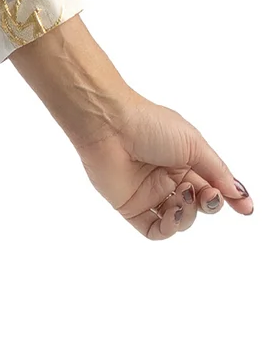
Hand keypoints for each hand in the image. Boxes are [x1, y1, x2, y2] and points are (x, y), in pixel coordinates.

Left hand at [69, 91, 251, 240]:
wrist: (110, 125)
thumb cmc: (151, 125)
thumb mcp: (195, 145)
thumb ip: (218, 172)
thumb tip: (239, 194)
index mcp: (185, 161)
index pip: (213, 185)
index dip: (229, 197)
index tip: (245, 209)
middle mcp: (168, 179)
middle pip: (199, 205)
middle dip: (208, 204)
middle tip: (206, 195)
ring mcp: (149, 194)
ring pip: (180, 220)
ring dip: (188, 214)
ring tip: (182, 196)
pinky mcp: (130, 207)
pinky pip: (154, 230)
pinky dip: (168, 229)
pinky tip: (172, 214)